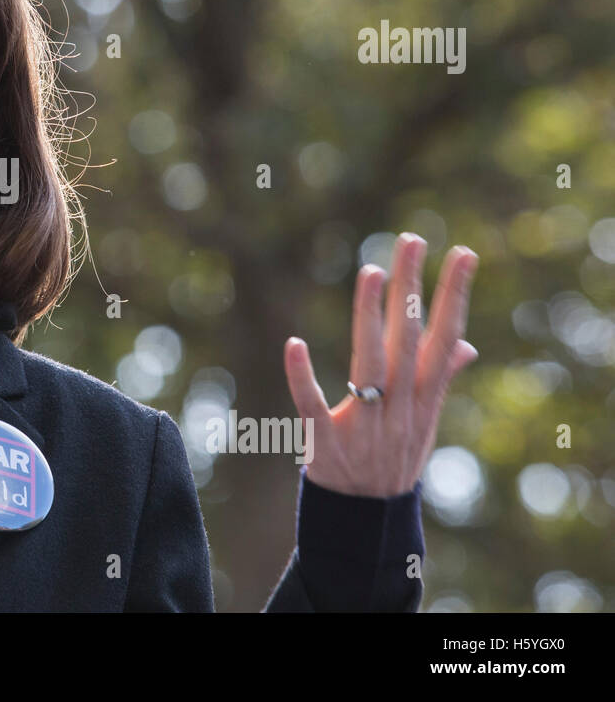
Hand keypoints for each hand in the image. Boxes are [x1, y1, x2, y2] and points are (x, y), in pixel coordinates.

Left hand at [283, 233, 479, 497]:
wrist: (367, 520)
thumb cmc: (394, 458)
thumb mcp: (425, 423)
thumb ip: (441, 380)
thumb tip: (466, 344)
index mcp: (424, 399)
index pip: (446, 338)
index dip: (455, 297)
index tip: (465, 254)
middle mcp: (401, 409)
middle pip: (409, 341)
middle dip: (413, 289)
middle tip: (413, 240)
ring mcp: (364, 426)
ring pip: (370, 364)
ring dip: (370, 318)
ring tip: (372, 271)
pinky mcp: (325, 442)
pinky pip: (312, 405)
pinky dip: (302, 376)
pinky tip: (294, 343)